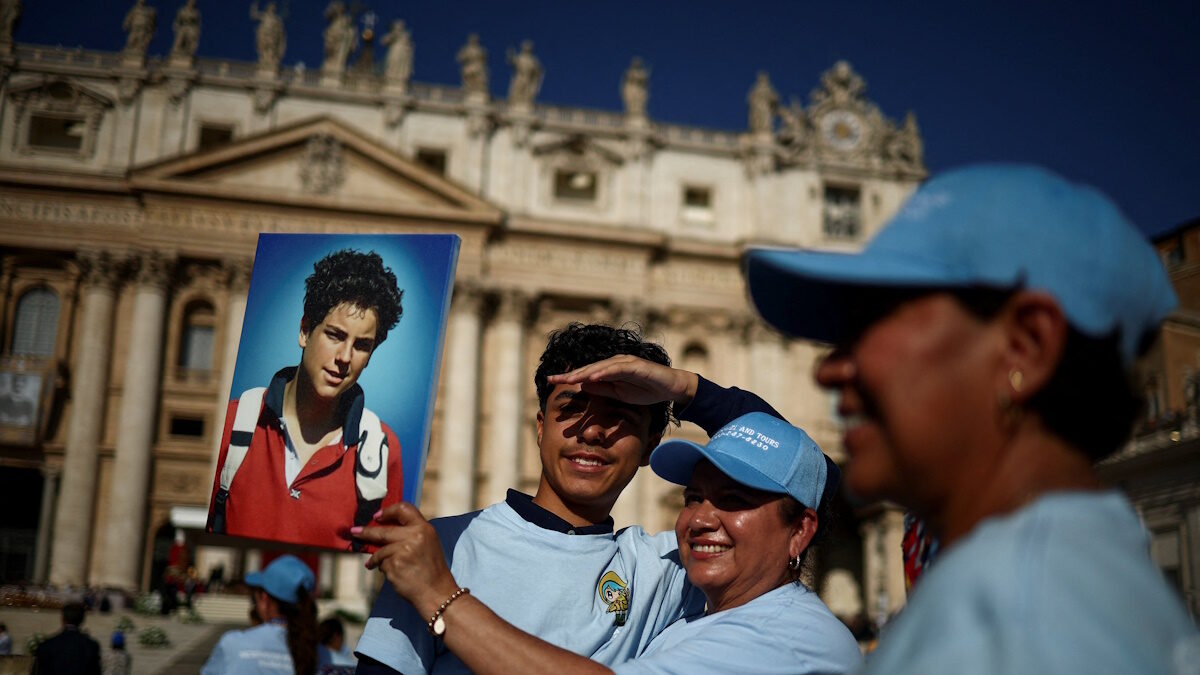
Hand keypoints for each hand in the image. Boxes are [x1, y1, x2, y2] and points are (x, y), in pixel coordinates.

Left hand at [355, 503, 458, 615]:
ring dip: (376, 558)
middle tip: (354, 531)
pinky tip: (392, 573)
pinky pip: (382, 564)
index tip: (376, 517)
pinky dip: (384, 569)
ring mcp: (404, 550)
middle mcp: (414, 536)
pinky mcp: (395, 565)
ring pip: (380, 551)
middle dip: (366, 532)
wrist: (436, 592)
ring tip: (373, 564)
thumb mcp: (427, 544)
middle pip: (384, 530)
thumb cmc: (431, 569)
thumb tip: (383, 529)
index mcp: (424, 528)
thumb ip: (410, 533)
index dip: (388, 511)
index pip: (404, 509)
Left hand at [546, 355, 697, 408]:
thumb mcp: (620, 394)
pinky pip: (617, 368)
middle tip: (551, 380)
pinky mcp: (636, 365)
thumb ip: (603, 389)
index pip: (586, 374)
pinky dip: (604, 372)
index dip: (569, 378)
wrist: (671, 387)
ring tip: (568, 380)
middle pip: (588, 368)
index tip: (551, 382)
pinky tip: (592, 376)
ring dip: (583, 373)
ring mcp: (625, 362)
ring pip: (600, 366)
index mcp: (610, 370)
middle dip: (569, 374)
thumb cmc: (646, 389)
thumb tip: (584, 386)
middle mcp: (615, 362)